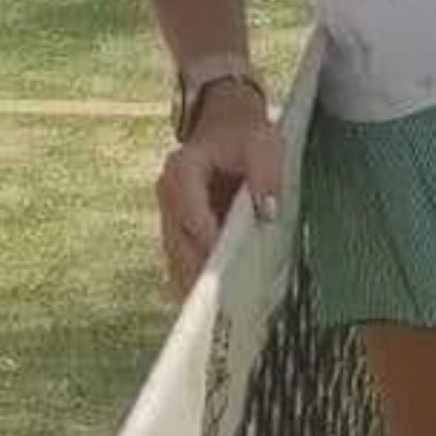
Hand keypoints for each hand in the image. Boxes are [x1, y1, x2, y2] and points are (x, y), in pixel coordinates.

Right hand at [154, 82, 282, 295]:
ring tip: (218, 314)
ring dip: (195, 283)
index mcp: (181, 171)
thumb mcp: (262, 143)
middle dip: (198, 273)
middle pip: (179, 243)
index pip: (189, 210)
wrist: (225, 121)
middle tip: (220, 306)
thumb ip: (265, 174)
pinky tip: (216, 305)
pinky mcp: (180, 230)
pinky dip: (197, 280)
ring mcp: (170, 215)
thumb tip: (267, 212)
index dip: (206, 237)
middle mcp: (168, 196)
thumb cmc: (243, 132)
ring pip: (177, 257)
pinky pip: (183, 260)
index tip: (223, 264)